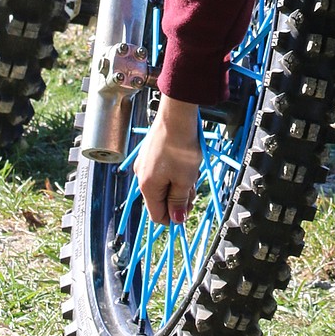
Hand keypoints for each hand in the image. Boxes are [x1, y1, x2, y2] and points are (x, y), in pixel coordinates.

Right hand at [135, 96, 201, 225]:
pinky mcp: (150, 153)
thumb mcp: (184, 180)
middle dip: (178, 198)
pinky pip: (161, 171)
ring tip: (191, 171)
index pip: (157, 215)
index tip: (188, 209)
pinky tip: (184, 162)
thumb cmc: (180, 147)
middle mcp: (141, 176)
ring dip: (177, 184)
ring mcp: (144, 163)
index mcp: (148, 187)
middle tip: (193, 188)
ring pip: (162, 184)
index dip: (174, 217)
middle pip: (160, 199)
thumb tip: (176, 219)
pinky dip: (173, 172)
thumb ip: (179, 202)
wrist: (176, 116)